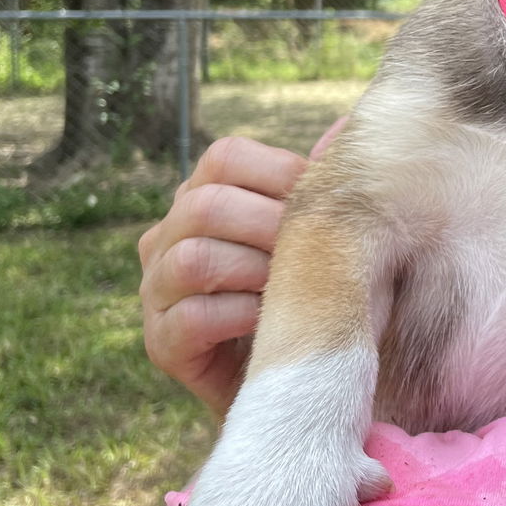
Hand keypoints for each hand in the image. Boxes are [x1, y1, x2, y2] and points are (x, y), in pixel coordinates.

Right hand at [138, 124, 343, 418]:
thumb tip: (349, 127)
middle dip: (272, 226)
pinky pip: (193, 316)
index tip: (323, 204)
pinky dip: (242, 316)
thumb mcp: (320, 237)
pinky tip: (273, 322)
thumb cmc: (312, 295)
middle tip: (316, 253)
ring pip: (194, 259)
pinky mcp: (160, 343)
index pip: (226, 157)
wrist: (295, 378)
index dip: (280, 173)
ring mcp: (156, 290)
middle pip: (206, 205)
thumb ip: (320, 186)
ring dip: (257, 272)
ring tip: (295, 288)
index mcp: (201, 197)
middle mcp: (167, 237)